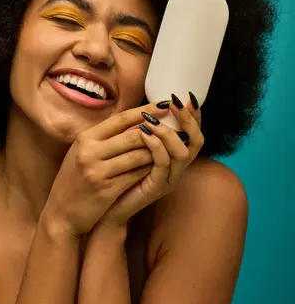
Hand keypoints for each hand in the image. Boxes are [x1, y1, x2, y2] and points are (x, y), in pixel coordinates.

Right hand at [42, 102, 171, 236]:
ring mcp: (97, 171)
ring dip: (156, 152)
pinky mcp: (106, 190)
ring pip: (137, 155)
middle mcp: (90, 151)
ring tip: (171, 148)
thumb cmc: (76, 179)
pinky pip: (135, 175)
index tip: (164, 105)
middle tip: (175, 129)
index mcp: (86, 138)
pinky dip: (148, 170)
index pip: (120, 119)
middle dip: (157, 132)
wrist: (61, 213)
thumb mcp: (83, 151)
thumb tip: (136, 120)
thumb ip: (105, 137)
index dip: (145, 111)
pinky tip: (158, 167)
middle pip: (132, 136)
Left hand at [95, 94, 203, 229]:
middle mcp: (177, 168)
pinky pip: (162, 165)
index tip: (188, 96)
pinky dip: (155, 146)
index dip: (195, 115)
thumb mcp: (134, 148)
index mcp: (175, 157)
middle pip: (196, 142)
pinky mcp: (156, 188)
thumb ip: (144, 130)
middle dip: (187, 119)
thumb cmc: (119, 174)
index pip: (194, 133)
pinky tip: (142, 133)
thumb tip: (146, 105)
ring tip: (150, 119)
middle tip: (173, 103)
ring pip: (182, 153)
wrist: (107, 207)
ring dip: (167, 132)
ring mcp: (168, 179)